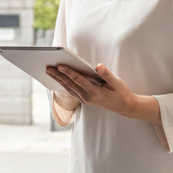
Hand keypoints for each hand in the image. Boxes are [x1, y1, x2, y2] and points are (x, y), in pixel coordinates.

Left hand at [46, 63, 160, 122]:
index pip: (78, 80)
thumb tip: (98, 66)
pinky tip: (57, 78)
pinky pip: (71, 91)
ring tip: (48, 71)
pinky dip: (63, 84)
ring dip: (58, 79)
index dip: (69, 72)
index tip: (60, 65)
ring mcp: (84, 100)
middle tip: (47, 67)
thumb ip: (106, 74)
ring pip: (68, 88)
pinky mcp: (83, 100)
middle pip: (69, 84)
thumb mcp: (117, 82)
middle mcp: (87, 98)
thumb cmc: (121, 92)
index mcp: (94, 92)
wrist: (124, 107)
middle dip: (58, 75)